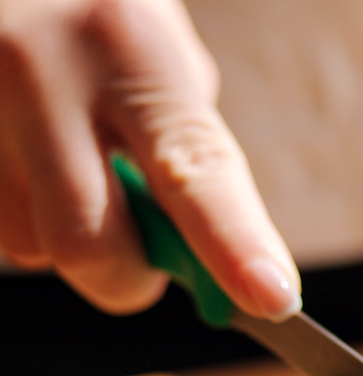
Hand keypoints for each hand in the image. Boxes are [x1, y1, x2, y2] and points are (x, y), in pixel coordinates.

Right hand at [0, 0, 298, 317]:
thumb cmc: (100, 18)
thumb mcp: (159, 50)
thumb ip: (185, 147)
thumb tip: (210, 259)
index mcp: (127, 47)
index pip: (192, 172)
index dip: (236, 247)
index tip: (274, 299)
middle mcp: (41, 72)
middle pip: (87, 244)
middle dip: (128, 278)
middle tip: (144, 262)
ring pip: (32, 246)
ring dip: (67, 237)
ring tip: (70, 165)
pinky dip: (27, 215)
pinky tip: (29, 157)